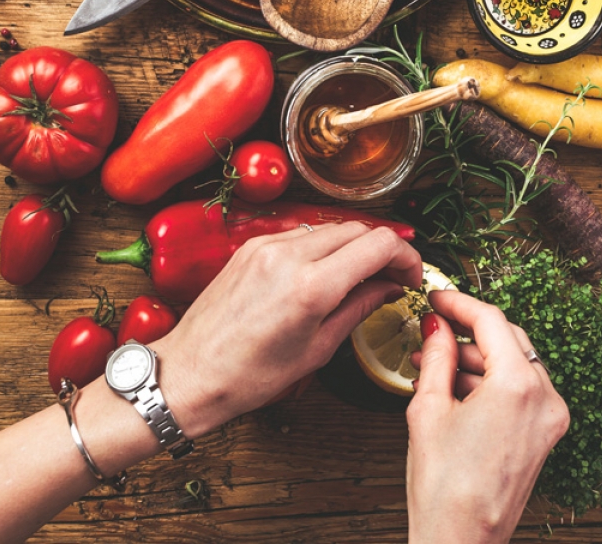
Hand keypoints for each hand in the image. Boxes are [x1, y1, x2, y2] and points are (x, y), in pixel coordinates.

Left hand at [155, 222, 422, 437]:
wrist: (190, 372)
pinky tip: (325, 273)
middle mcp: (289, 254)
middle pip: (359, 228)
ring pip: (331, 227)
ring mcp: (267, 245)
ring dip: (354, 246)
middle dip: (384, 249)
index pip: (380, 244)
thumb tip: (390, 286)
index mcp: (311, 286)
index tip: (411, 276)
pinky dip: (323, 247)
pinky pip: (302, 233)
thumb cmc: (250, 375)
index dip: (407, 257)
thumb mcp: (317, 348)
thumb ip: (359, 306)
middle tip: (392, 278)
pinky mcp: (251, 244)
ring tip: (359, 278)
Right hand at [406, 291, 568, 543]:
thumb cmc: (444, 485)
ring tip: (434, 360)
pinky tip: (454, 384)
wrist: (462, 541)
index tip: (436, 298)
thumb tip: (436, 325)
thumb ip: (436, 355)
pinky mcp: (545, 434)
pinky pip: (519, 388)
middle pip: (508, 337)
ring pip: (514, 362)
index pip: (490, 319)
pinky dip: (489, 380)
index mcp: (518, 386)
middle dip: (468, 329)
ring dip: (476, 356)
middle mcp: (545, 398)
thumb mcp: (429, 407)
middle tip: (435, 324)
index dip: (458, 302)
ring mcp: (550, 418)